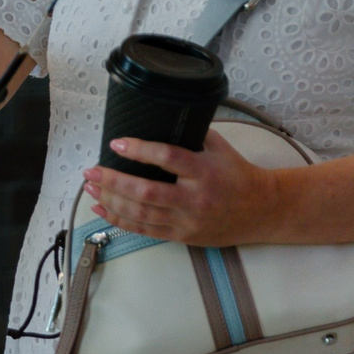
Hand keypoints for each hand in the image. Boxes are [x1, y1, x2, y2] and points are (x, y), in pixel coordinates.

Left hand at [83, 131, 282, 246]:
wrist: (262, 210)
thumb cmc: (237, 173)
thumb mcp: (218, 147)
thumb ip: (190, 134)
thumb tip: (158, 116)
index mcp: (205, 170)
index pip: (168, 157)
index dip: (140, 150)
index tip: (117, 143)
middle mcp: (195, 198)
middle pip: (147, 192)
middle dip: (114, 181)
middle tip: (92, 170)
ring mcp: (188, 220)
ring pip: (141, 214)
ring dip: (111, 200)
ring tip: (90, 187)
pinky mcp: (183, 236)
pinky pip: (146, 230)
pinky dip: (120, 220)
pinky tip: (102, 209)